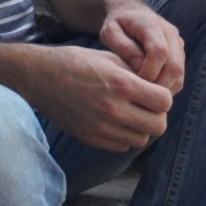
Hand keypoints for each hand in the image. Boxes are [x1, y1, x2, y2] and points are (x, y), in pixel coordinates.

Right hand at [29, 46, 173, 151]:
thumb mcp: (110, 59)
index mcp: (122, 84)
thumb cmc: (77, 62)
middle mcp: (114, 109)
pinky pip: (122, 146)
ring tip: (130, 113)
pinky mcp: (91, 138)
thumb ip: (137, 75)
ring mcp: (102, 127)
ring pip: (141, 139)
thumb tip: (160, 88)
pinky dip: (124, 136)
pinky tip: (116, 121)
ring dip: (141, 127)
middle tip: (147, 106)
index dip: (163, 96)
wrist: (40, 76)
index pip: (165, 102)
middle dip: (157, 115)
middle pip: (158, 126)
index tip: (154, 92)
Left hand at [99, 0, 185, 94]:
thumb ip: (124, 48)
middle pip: (175, 67)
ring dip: (162, 90)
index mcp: (152, 25)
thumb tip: (140, 70)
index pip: (160, 52)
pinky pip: (178, 79)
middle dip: (157, 87)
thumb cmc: (118, 23)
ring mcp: (178, 46)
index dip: (149, 72)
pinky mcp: (179, 56)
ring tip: (141, 95)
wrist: (132, 11)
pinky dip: (165, 89)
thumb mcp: (111, 32)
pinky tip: (148, 91)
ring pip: (179, 76)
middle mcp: (171, 35)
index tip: (133, 83)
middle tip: (139, 96)